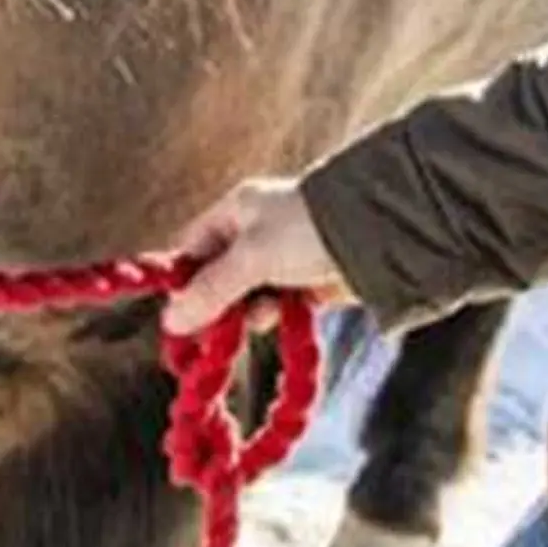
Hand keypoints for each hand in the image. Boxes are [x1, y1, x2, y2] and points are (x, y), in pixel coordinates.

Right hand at [160, 178, 344, 334]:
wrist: (377, 234)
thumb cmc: (308, 229)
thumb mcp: (251, 257)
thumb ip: (211, 290)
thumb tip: (170, 321)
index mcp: (237, 211)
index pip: (193, 249)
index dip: (184, 284)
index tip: (180, 319)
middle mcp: (257, 232)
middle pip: (219, 278)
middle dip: (217, 305)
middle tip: (214, 334)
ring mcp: (283, 258)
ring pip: (248, 296)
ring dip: (249, 312)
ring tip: (262, 314)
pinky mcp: (307, 282)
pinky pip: (278, 305)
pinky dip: (275, 314)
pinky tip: (280, 316)